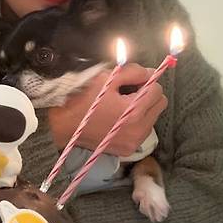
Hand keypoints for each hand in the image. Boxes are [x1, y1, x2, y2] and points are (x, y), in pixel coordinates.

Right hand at [47, 64, 166, 156]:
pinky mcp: (128, 150)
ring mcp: (134, 142)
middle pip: (160, 104)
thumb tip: (151, 73)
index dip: (146, 81)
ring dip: (143, 109)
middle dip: (148, 95)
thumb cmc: (81, 99)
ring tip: (122, 105)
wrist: (62, 126)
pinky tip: (118, 118)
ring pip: (153, 118)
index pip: (157, 90)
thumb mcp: (106, 78)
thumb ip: (132, 72)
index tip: (132, 80)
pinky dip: (136, 122)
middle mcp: (138, 130)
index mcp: (133, 111)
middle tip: (129, 91)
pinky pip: (142, 131)